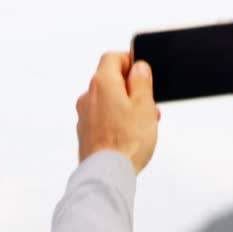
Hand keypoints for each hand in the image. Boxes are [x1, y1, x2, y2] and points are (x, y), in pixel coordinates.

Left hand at [76, 52, 159, 173]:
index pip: (113, 58)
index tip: (143, 72)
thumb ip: (141, 81)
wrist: (107, 173)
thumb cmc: (126, 141)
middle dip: (131, 90)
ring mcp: (84, 116)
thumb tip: (139, 68)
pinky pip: (102, 119)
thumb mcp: (144, 105)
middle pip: (110, 81)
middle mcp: (88, 96)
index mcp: (102, 83)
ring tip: (143, 124)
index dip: (130, 61)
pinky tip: (129, 136)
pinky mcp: (85, 133)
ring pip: (107, 102)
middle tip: (149, 104)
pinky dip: (115, 121)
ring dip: (125, 107)